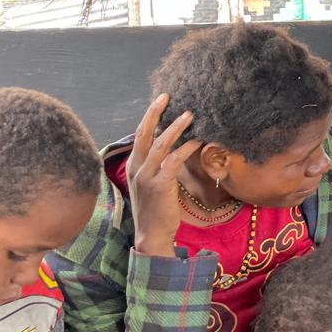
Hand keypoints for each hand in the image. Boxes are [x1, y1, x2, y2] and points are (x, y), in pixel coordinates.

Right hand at [127, 94, 201, 257]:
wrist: (151, 235)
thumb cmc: (156, 208)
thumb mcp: (152, 183)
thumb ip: (158, 164)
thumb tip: (173, 145)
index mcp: (134, 166)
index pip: (140, 135)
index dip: (150, 116)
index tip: (161, 100)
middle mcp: (137, 169)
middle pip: (144, 134)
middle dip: (154, 113)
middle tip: (167, 96)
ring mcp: (146, 177)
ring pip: (160, 145)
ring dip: (176, 128)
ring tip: (190, 114)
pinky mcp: (160, 186)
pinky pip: (173, 161)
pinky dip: (186, 148)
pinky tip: (197, 141)